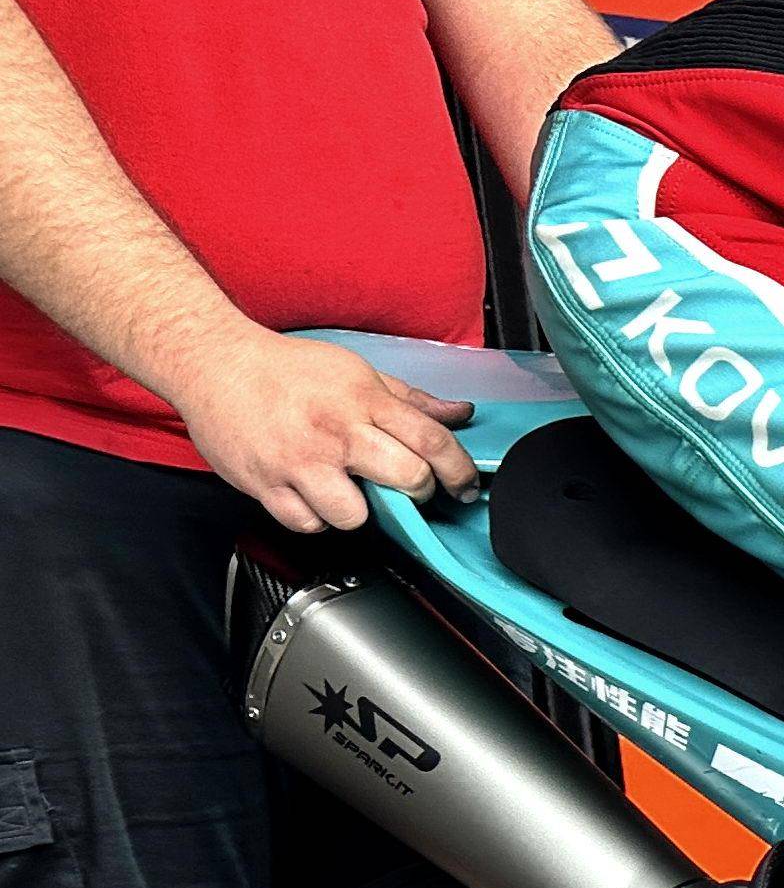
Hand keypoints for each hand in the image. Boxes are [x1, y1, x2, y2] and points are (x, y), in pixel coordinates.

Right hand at [155, 324, 477, 532]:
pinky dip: (315, 518)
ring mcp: (298, 461)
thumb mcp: (356, 371)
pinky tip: (313, 497)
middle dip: (419, 492)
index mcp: (363, 400)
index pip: (432, 441)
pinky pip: (307, 524)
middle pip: (406, 478)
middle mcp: (334, 432)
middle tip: (411, 488)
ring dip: (359, 512)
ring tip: (349, 491)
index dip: (459, 470)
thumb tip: (458, 413)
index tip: (466, 486)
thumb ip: (410, 399)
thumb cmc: (286, 368)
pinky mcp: (265, 484)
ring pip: (354, 515)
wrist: (214, 363)